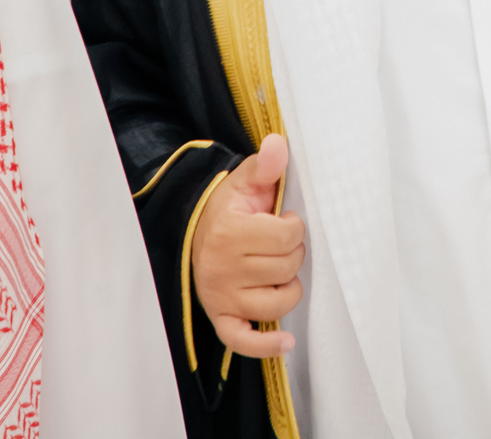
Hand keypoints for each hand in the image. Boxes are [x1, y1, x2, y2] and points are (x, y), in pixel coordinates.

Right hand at [189, 133, 303, 357]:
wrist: (194, 231)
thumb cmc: (228, 208)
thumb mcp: (245, 180)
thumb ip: (266, 165)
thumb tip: (279, 144)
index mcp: (230, 232)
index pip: (289, 236)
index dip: (295, 227)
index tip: (284, 220)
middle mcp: (223, 268)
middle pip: (287, 269)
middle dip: (292, 255)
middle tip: (278, 244)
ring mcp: (221, 296)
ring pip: (277, 303)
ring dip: (288, 288)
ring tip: (278, 272)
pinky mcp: (221, 316)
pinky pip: (242, 340)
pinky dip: (265, 346)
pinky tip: (285, 342)